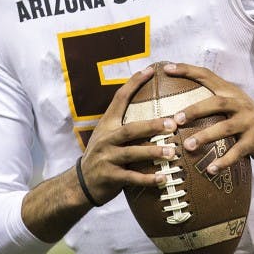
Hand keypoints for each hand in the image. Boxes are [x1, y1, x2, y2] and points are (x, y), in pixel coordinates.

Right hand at [77, 66, 184, 205]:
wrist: (80, 183)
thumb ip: (125, 125)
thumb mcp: (106, 136)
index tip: (150, 70)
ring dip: (153, 152)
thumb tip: (153, 111)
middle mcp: (106, 139)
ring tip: (172, 152)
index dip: (134, 83)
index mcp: (106, 125)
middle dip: (152, 126)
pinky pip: (132, 177)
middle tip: (172, 123)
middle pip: (130, 129)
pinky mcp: (110, 177)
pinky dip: (148, 178)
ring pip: (132, 153)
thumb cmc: (101, 156)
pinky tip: (163, 178)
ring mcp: (107, 158)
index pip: (119, 99)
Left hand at [162, 63, 253, 172]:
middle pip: (216, 103)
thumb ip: (211, 102)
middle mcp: (240, 104)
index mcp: (230, 93)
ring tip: (188, 146)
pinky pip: (237, 152)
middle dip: (194, 110)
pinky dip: (223, 161)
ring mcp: (249, 122)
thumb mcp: (232, 105)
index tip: (167, 68)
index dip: (187, 70)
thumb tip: (177, 106)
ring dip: (205, 136)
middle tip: (175, 119)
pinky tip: (210, 169)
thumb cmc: (247, 120)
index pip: (207, 76)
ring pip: (225, 128)